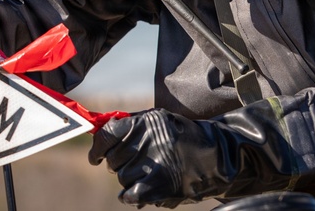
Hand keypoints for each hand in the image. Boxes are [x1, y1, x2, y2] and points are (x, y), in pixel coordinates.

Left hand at [88, 107, 290, 207]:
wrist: (218, 155)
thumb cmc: (186, 136)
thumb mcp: (160, 120)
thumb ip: (132, 125)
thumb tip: (101, 134)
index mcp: (144, 123)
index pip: (107, 135)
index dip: (98, 148)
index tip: (96, 156)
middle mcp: (145, 142)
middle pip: (113, 159)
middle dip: (119, 162)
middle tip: (137, 162)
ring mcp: (151, 165)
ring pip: (122, 177)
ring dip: (131, 178)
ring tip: (151, 172)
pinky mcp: (158, 185)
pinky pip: (129, 194)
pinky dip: (131, 195)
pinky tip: (140, 191)